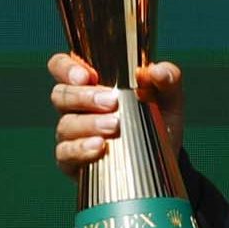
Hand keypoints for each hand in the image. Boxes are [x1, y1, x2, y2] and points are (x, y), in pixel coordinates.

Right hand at [47, 53, 184, 180]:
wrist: (162, 159)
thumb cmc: (157, 119)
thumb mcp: (168, 97)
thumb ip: (168, 78)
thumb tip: (157, 71)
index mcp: (91, 84)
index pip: (61, 66)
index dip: (66, 68)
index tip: (86, 76)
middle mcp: (75, 107)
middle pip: (61, 94)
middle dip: (84, 97)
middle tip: (112, 102)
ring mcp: (72, 134)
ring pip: (66, 124)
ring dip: (89, 123)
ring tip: (114, 126)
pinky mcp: (73, 161)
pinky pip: (66, 153)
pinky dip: (81, 149)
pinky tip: (99, 147)